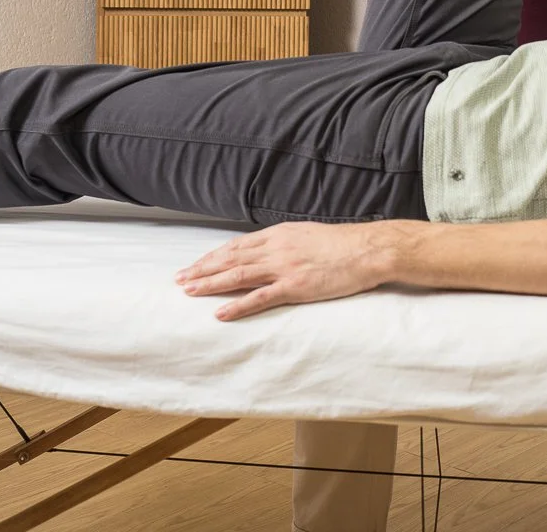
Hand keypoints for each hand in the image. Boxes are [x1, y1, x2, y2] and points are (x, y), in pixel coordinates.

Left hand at [175, 221, 395, 320]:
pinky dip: (238, 305)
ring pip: (239, 274)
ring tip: (189, 291)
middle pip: (231, 258)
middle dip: (203, 269)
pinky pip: (261, 298)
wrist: (367, 249)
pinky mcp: (296, 286)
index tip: (195, 265)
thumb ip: (285, 243)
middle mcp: (276, 248)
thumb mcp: (307, 235)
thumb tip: (267, 250)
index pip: (237, 246)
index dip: (213, 256)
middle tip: (180, 279)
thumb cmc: (341, 244)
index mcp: (278, 234)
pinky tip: (221, 312)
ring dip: (211, 283)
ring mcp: (284, 267)